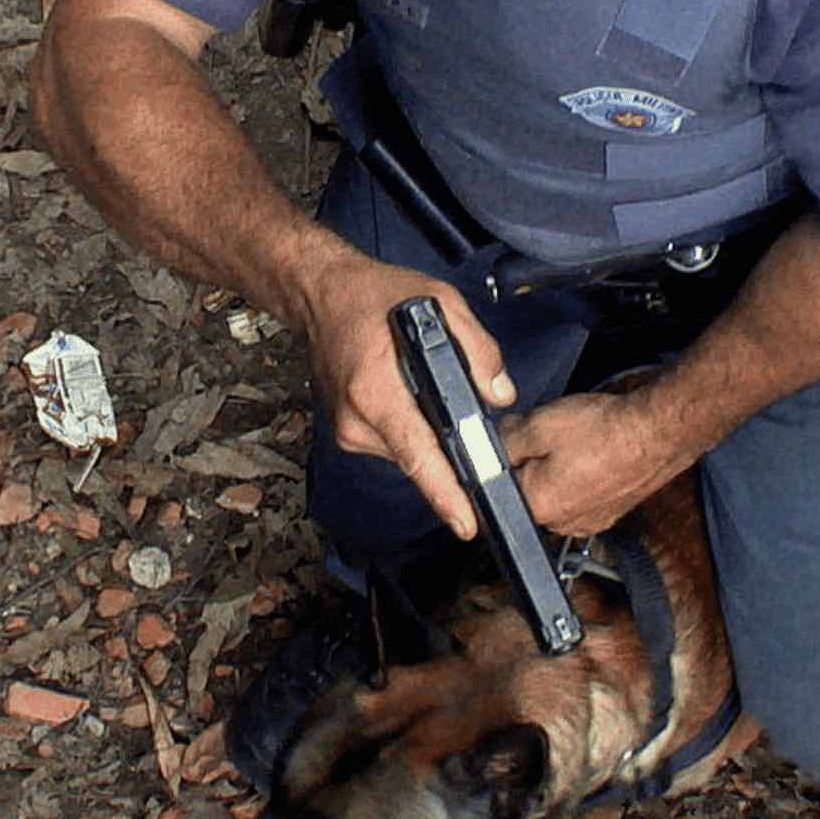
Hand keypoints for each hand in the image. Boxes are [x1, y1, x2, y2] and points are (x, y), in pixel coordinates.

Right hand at [292, 255, 512, 540]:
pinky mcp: (348, 433)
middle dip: (452, 452)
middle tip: (476, 430)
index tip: (467, 523)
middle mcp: (356, 420)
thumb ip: (478, 349)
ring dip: (431, 436)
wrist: (319, 295)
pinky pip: (395, 443)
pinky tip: (416, 400)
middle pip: (420, 458)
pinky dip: (413, 429)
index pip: (418, 454)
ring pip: (409, 453)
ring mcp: (348, 431)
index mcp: (375, 391)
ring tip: (436, 398)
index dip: (445, 493)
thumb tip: (500, 395)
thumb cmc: (375, 295)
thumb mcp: (440, 302)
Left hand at [497, 390, 691, 539]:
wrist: (659, 432)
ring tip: (575, 443)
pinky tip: (591, 454)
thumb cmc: (606, 430)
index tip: (516, 440)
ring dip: (554, 470)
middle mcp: (561, 526)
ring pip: (552, 493)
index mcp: (538, 508)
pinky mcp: (607, 515)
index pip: (496, 489)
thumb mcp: (538, 425)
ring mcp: (587, 523)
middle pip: (525, 492)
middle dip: (528, 464)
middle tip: (549, 436)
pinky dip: (579, 477)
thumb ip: (504, 442)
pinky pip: (578, 496)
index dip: (502, 458)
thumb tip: (487, 450)